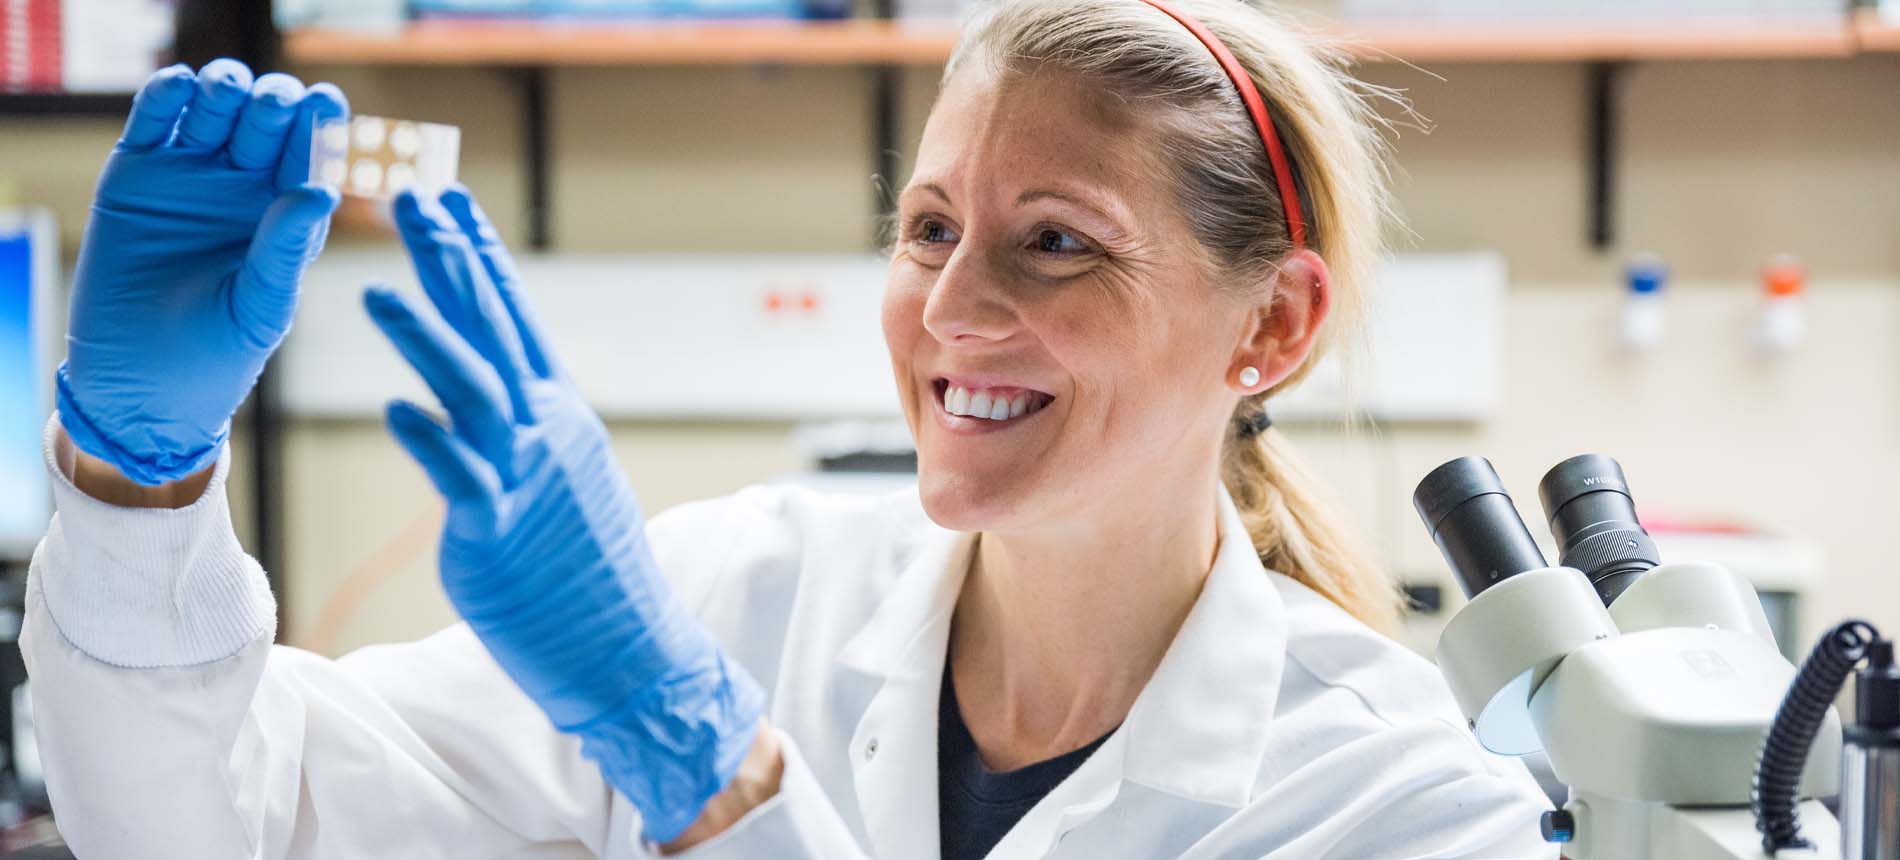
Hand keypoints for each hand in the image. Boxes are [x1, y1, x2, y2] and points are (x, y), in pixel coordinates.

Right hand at [57, 59, 345, 484]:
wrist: (138, 385)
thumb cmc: (215, 358)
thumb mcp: (259, 308)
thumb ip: (285, 251)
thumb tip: (322, 191)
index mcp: (289, 217)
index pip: (310, 158)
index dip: (320, 127)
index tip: (327, 103)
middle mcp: (245, 189)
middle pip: (266, 123)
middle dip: (274, 104)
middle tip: (274, 103)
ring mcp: (191, 176)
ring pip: (214, 110)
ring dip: (226, 89)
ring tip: (228, 90)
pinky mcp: (137, 174)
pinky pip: (154, 121)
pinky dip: (166, 96)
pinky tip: (180, 87)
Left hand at [367, 187, 766, 843]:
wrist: (624, 646)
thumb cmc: (588, 570)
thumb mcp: (567, 479)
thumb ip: (530, 432)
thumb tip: (493, 400)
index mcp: (558, 413)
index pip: (515, 319)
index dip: (480, 257)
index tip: (453, 202)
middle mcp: (545, 431)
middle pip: (491, 330)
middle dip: (449, 261)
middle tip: (412, 198)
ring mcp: (524, 478)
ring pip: (472, 390)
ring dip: (424, 337)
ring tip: (376, 290)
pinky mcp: (496, 531)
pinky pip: (459, 477)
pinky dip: (430, 438)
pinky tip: (396, 407)